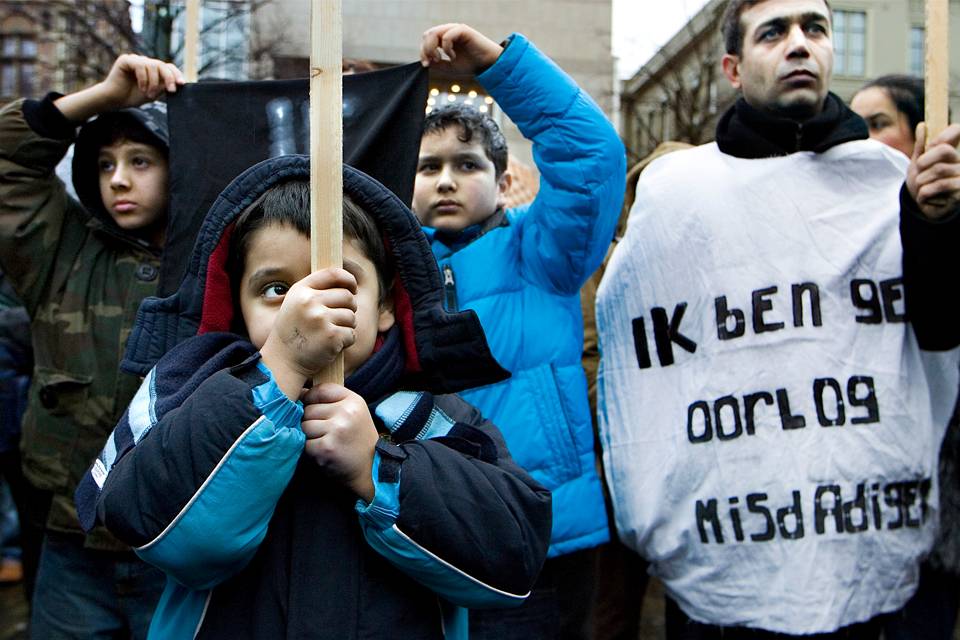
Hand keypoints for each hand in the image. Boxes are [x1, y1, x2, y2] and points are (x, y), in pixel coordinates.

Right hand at [55, 54, 184, 121]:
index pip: (168, 67)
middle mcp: (145, 63)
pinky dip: (143, 78)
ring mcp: (136, 60)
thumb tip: (179, 83)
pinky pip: (140, 65)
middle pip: (162, 65)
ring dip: (154, 82)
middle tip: (171, 91)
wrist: (115, 100)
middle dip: (169, 78)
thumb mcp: (154, 92)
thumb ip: (164, 86)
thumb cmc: (133, 97)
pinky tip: (141, 87)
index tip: (182, 84)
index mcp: (153, 70)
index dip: (176, 74)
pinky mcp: (126, 60)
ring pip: (153, 65)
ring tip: (148, 93)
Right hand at [260, 268, 357, 398]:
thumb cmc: (292, 334)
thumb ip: (315, 292)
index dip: (348, 279)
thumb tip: (346, 283)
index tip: (353, 287)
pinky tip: (332, 346)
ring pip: (351, 316)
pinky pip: (351, 334)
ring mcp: (320, 319)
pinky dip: (347, 341)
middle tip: (339, 319)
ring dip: (347, 326)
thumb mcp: (295, 305)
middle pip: (347, 296)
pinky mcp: (331, 336)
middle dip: (349, 308)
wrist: (282, 362)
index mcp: (300, 290)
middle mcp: (310, 302)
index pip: (333, 274)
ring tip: (332, 334)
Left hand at [301, 383, 377, 501]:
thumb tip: (300, 392)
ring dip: (310, 436)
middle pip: (309, 409)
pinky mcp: (326, 447)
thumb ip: (331, 400)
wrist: (370, 467)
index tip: (315, 409)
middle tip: (327, 432)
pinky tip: (326, 452)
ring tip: (327, 441)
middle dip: (312, 421)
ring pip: (305, 426)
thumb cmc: (357, 438)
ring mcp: (336, 430)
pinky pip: (305, 443)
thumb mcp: (353, 412)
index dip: (311, 398)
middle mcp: (346, 412)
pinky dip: (312, 449)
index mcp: (353, 401)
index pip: (321, 390)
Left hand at [419, 23, 502, 73]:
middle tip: (433, 61)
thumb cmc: (471, 64)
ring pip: (434, 33)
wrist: (487, 64)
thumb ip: (437, 64)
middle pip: (428, 34)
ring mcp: (455, 29)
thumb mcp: (449, 67)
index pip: (427, 39)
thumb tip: (425, 62)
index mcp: (444, 37)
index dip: (423, 51)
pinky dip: (446, 48)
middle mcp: (449, 31)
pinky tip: (453, 56)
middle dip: (426, 49)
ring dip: (433, 48)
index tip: (426, 65)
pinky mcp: (463, 30)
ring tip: (440, 58)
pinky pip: (447, 36)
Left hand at [906, 123, 959, 219]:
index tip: (930, 146)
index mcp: (952, 152)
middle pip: (945, 150)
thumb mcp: (917, 164)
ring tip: (921, 187)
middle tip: (918, 170)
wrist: (924, 208)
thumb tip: (922, 125)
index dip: (943, 135)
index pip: (956, 131)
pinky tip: (926, 198)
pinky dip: (924, 193)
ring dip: (921, 181)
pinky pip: (938, 186)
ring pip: (938, 170)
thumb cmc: (923, 183)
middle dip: (924, 161)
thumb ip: (921, 146)